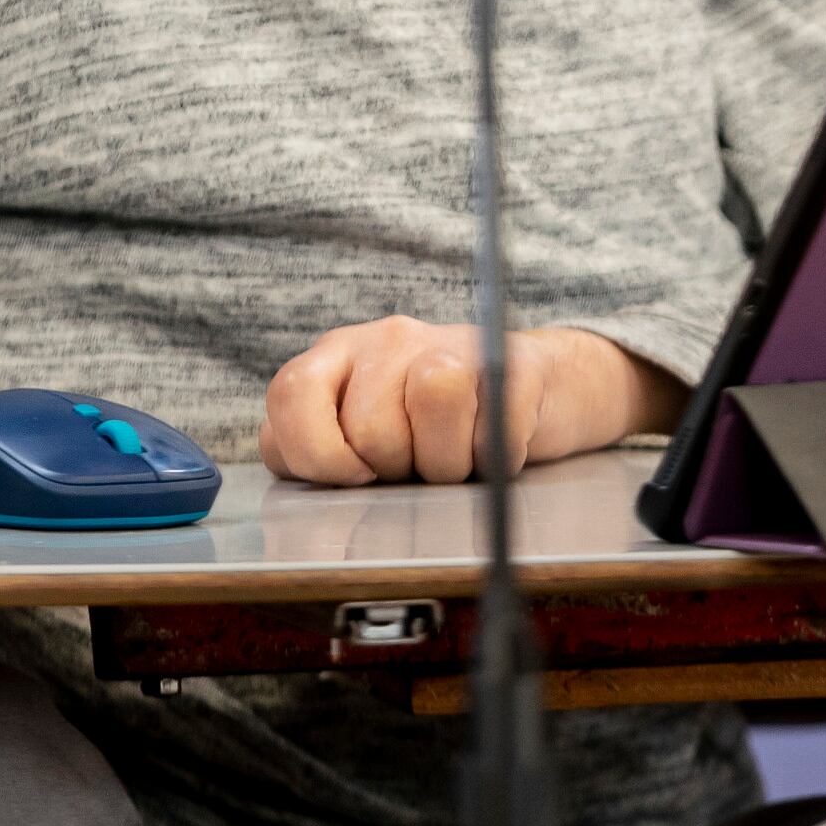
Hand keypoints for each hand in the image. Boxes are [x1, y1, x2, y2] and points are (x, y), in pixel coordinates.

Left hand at [257, 318, 682, 485]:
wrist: (534, 394)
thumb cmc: (431, 432)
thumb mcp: (358, 442)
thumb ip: (317, 454)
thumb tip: (313, 488)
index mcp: (337, 356)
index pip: (291, 394)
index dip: (317, 452)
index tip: (355, 477)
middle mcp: (386, 338)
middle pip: (370, 423)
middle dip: (396, 468)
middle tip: (418, 463)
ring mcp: (451, 340)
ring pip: (433, 399)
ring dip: (446, 460)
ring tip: (455, 457)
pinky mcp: (513, 359)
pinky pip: (497, 416)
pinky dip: (497, 454)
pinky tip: (495, 445)